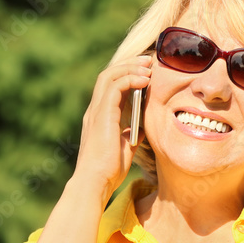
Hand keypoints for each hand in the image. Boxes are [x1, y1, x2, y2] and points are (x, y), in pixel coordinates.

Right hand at [72, 55, 151, 200]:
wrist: (96, 182)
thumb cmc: (109, 171)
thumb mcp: (125, 148)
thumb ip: (131, 135)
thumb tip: (144, 128)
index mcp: (99, 117)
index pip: (111, 87)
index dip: (127, 74)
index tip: (146, 71)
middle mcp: (94, 110)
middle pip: (108, 75)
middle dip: (129, 64)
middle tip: (148, 60)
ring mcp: (96, 111)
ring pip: (110, 76)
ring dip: (130, 67)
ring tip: (148, 65)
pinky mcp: (102, 115)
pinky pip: (115, 87)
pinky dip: (131, 79)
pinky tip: (145, 79)